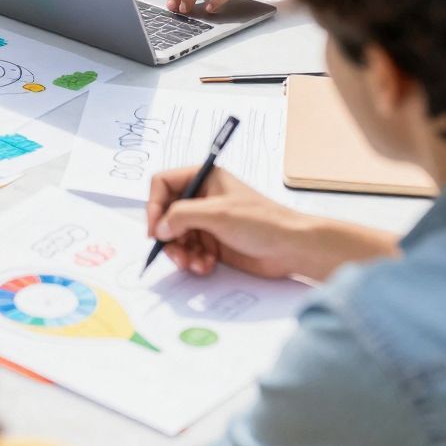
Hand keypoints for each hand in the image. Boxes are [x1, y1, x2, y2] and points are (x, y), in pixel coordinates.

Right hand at [146, 166, 314, 279]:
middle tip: (174, 254)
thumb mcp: (218, 213)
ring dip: (180, 253)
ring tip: (192, 264)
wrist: (291, 248)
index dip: (154, 205)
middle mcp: (202, 198)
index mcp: (204, 178)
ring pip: (176, 236)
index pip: (163, 183)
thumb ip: (183, 216)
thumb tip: (159, 228)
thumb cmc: (261, 221)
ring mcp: (207, 222)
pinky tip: (206, 267)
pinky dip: (193, 261)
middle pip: (166, 214)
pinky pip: (190, 252)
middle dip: (167, 236)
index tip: (155, 229)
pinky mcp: (213, 244)